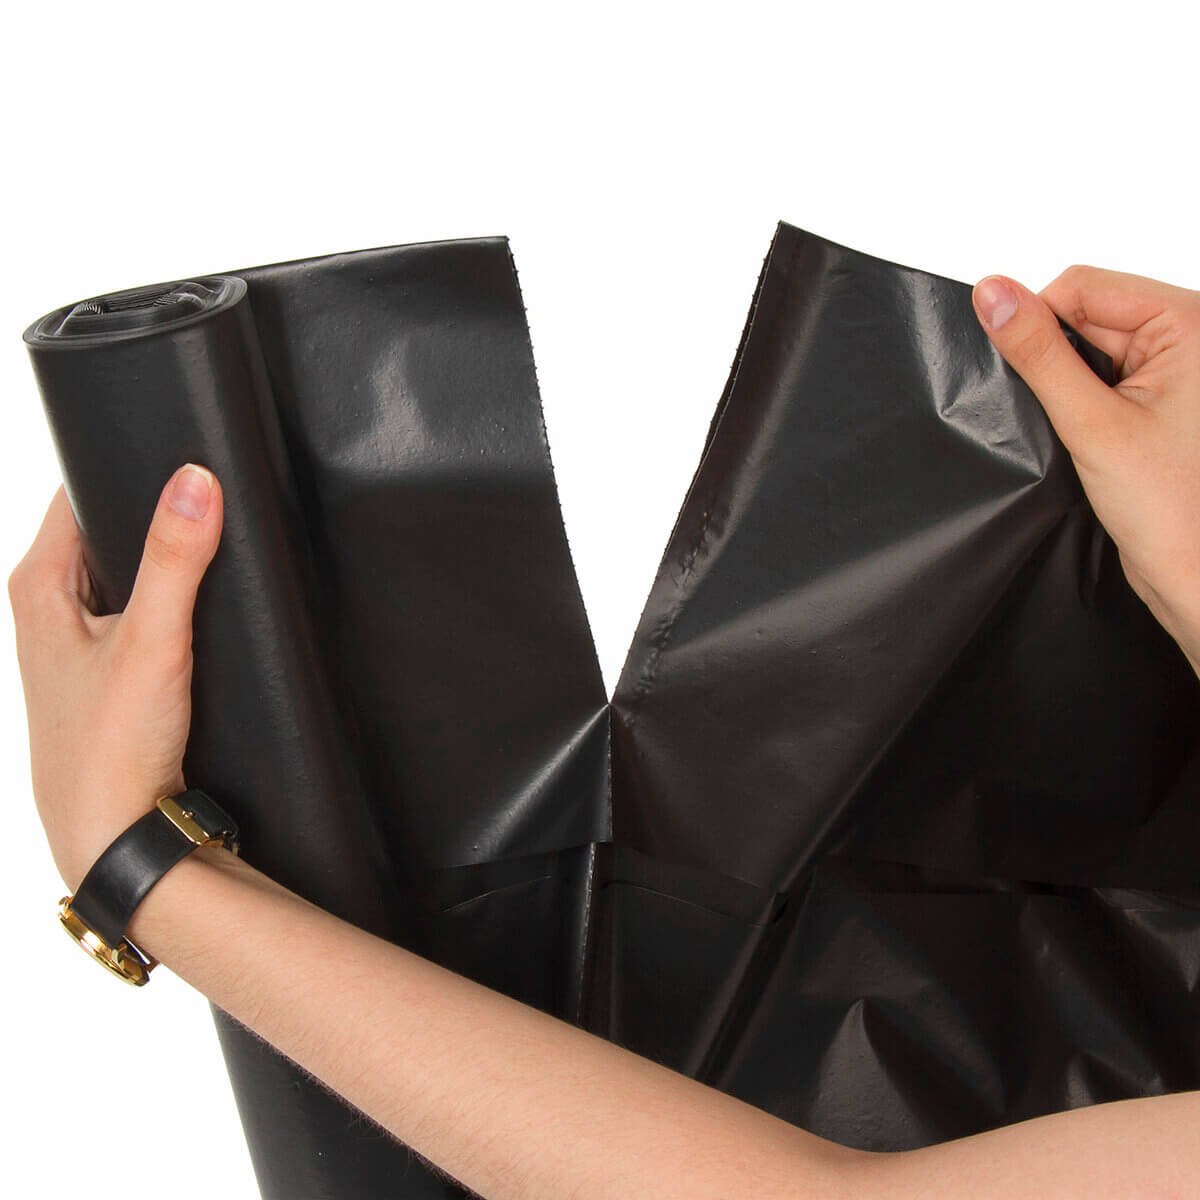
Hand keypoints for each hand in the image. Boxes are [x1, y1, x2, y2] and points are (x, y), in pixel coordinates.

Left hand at [9, 463, 222, 892]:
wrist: (113, 834)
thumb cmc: (108, 749)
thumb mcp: (152, 642)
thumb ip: (175, 559)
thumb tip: (196, 479)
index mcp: (37, 584)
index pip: (78, 492)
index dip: (128, 470)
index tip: (183, 461)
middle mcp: (48, 606)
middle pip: (107, 529)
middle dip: (156, 517)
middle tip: (210, 513)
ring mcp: (75, 640)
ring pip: (126, 572)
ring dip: (165, 566)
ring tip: (209, 565)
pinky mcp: (106, 669)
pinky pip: (139, 611)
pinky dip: (168, 605)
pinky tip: (199, 617)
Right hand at [973, 266, 1199, 678]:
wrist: (1195, 573)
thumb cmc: (1172, 508)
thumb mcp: (1091, 421)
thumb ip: (1037, 353)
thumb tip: (991, 293)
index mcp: (1191, 322)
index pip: (1083, 285)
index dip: (1039, 323)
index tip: (1026, 375)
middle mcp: (1190, 335)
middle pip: (1086, 313)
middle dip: (1058, 361)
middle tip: (1074, 417)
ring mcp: (1177, 367)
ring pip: (1088, 346)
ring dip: (1069, 385)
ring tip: (1088, 432)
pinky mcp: (1162, 397)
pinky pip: (1101, 376)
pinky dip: (1082, 402)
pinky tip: (1091, 437)